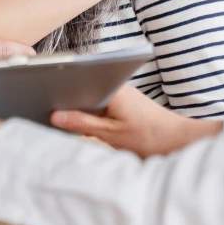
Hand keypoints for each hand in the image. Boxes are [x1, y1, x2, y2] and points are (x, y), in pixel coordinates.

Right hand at [51, 85, 221, 158]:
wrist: (178, 141)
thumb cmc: (148, 137)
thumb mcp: (110, 134)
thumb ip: (82, 123)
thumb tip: (56, 116)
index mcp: (112, 88)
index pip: (80, 82)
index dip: (62, 90)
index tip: (45, 98)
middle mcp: (116, 86)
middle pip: (84, 89)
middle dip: (69, 101)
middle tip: (51, 112)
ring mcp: (121, 93)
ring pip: (92, 98)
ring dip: (82, 109)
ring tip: (68, 122)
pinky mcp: (125, 102)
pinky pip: (102, 104)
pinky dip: (93, 114)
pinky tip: (87, 127)